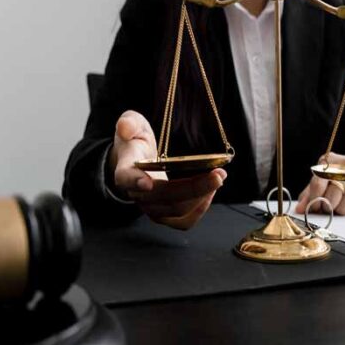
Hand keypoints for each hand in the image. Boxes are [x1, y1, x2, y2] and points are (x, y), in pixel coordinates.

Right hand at [108, 110, 225, 229]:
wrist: (137, 161)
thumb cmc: (136, 141)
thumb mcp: (131, 124)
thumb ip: (129, 123)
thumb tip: (125, 127)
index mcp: (125, 170)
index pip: (125, 178)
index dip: (135, 181)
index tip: (146, 183)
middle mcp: (137, 194)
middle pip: (162, 197)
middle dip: (193, 188)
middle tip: (218, 174)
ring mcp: (151, 208)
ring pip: (176, 211)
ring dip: (201, 198)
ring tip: (218, 178)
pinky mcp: (165, 216)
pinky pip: (184, 221)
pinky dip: (200, 208)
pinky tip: (211, 191)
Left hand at [295, 152, 344, 215]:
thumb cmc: (337, 176)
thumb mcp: (321, 180)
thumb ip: (309, 194)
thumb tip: (300, 209)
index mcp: (329, 160)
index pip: (318, 184)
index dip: (314, 200)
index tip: (314, 206)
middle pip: (331, 198)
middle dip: (327, 206)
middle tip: (328, 205)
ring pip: (344, 208)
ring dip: (340, 209)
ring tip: (341, 200)